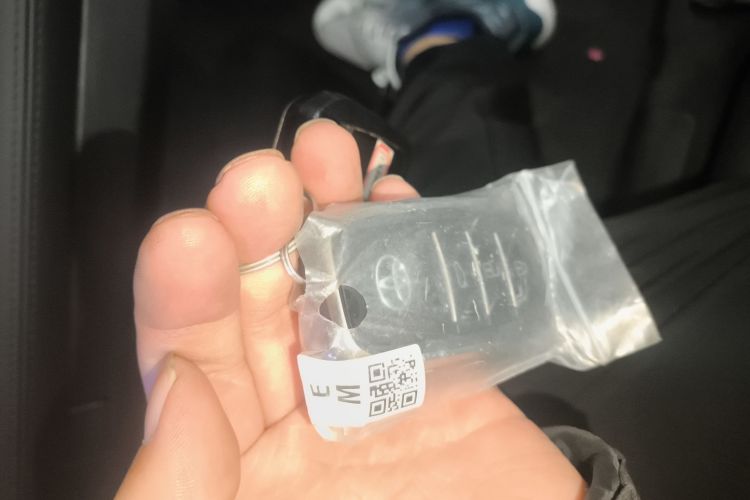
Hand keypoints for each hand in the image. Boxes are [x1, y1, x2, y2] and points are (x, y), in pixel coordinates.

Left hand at [117, 119, 585, 498]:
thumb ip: (178, 484)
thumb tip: (173, 385)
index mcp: (235, 459)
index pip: (190, 359)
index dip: (184, 293)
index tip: (191, 236)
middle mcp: (300, 417)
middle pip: (269, 304)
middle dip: (259, 230)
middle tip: (262, 178)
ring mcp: (377, 394)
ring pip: (344, 286)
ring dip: (330, 216)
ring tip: (325, 158)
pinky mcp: (453, 385)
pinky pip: (428, 303)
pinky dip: (414, 246)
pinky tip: (396, 200)